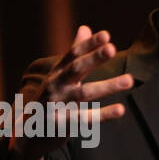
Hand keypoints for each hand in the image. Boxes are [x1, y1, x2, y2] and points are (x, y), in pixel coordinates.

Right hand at [10, 26, 133, 159]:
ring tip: (130, 79)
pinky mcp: (62, 124)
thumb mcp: (59, 74)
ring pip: (84, 93)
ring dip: (107, 86)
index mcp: (56, 72)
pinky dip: (103, 114)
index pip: (72, 54)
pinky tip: (121, 109)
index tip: (106, 35)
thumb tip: (85, 27)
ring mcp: (57, 104)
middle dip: (93, 58)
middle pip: (75, 69)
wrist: (28, 132)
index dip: (88, 44)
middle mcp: (55, 85)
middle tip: (112, 48)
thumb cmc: (50, 98)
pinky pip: (86, 118)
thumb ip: (74, 53)